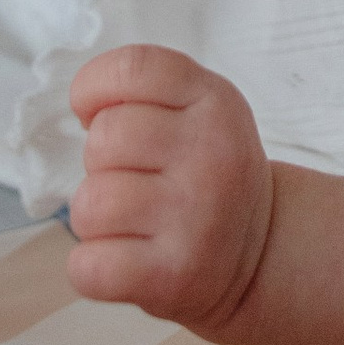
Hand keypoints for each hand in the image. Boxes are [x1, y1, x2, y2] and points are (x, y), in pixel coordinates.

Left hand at [68, 44, 271, 331]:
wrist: (259, 252)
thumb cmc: (207, 174)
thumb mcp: (201, 110)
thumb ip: (147, 93)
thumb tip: (85, 107)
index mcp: (215, 102)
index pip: (131, 69)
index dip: (94, 87)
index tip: (97, 113)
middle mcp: (211, 155)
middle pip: (102, 139)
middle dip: (101, 163)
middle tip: (134, 180)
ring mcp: (196, 219)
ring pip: (89, 205)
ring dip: (95, 219)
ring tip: (131, 223)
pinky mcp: (174, 276)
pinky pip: (87, 266)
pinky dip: (90, 268)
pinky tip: (123, 260)